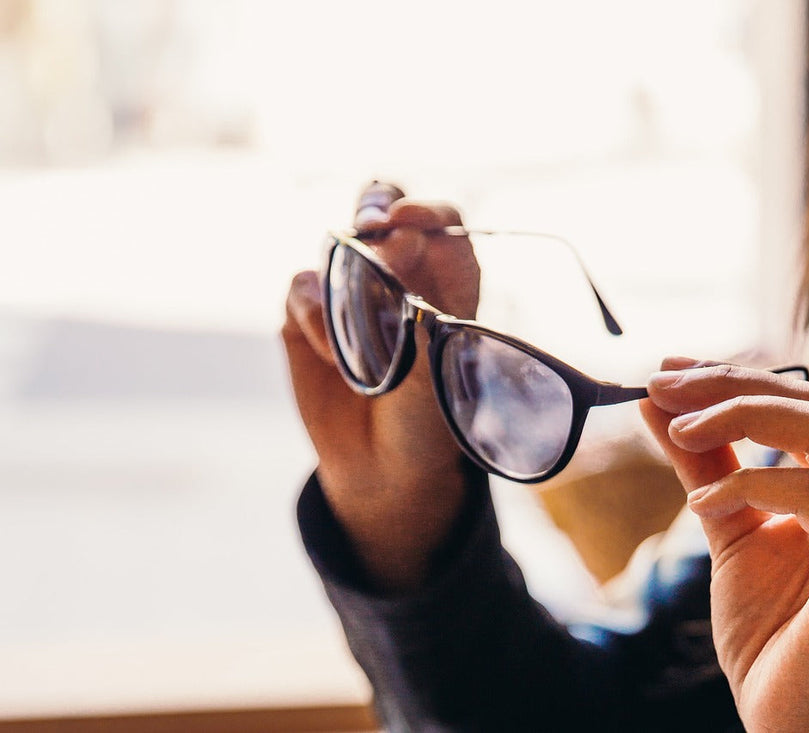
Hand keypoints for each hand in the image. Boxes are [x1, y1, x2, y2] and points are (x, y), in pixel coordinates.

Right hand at [282, 183, 480, 589]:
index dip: (426, 211)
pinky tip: (330, 356)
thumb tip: (399, 244)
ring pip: (335, 249)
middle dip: (375, 211)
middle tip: (372, 230)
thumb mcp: (439, 365)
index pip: (442, 221)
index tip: (409, 222)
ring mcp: (349, 290)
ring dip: (345, 288)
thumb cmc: (431, 419)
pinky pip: (301, 289)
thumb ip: (419, 305)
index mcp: (449, 280)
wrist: (385, 470)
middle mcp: (399, 274)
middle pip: (381, 207)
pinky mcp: (308, 315)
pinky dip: (314, 317)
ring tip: (361, 349)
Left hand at [641, 358, 808, 731]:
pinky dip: (752, 484)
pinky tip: (702, 501)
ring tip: (679, 429)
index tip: (668, 370)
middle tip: (662, 385)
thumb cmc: (769, 627)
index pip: (806, 403)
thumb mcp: (727, 525)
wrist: (792, 715)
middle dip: (732, 385)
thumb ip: (704, 463)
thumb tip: (659, 403)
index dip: (735, 378)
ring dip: (742, 417)